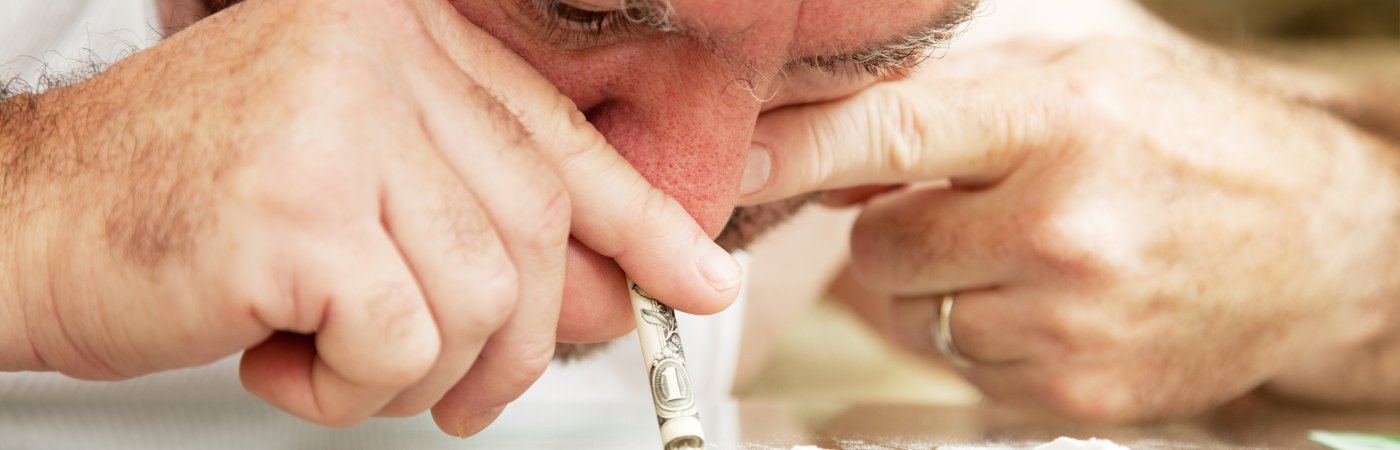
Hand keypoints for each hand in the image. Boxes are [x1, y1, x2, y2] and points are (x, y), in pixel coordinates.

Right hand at [1, 0, 738, 433]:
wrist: (30, 224)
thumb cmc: (192, 215)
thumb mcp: (364, 192)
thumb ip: (480, 223)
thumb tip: (610, 291)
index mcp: (403, 34)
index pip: (556, 139)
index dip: (642, 224)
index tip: (698, 281)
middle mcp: (378, 52)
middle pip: (532, 227)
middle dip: (514, 340)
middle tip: (461, 391)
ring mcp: (339, 118)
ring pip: (476, 294)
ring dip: (418, 370)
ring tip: (335, 357)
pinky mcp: (299, 204)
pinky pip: (403, 338)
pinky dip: (354, 385)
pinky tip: (286, 358)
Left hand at [739, 37, 1399, 420]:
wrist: (1320, 248)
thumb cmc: (1198, 141)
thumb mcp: (1086, 73)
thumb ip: (956, 93)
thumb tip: (834, 138)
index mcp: (1059, 122)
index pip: (892, 134)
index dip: (798, 149)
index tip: (737, 165)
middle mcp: (1061, 225)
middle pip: (881, 247)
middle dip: (898, 228)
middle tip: (967, 207)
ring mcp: (1068, 320)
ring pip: (914, 313)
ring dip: (945, 284)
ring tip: (1030, 251)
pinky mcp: (1074, 390)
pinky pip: (962, 364)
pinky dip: (984, 332)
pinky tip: (1052, 298)